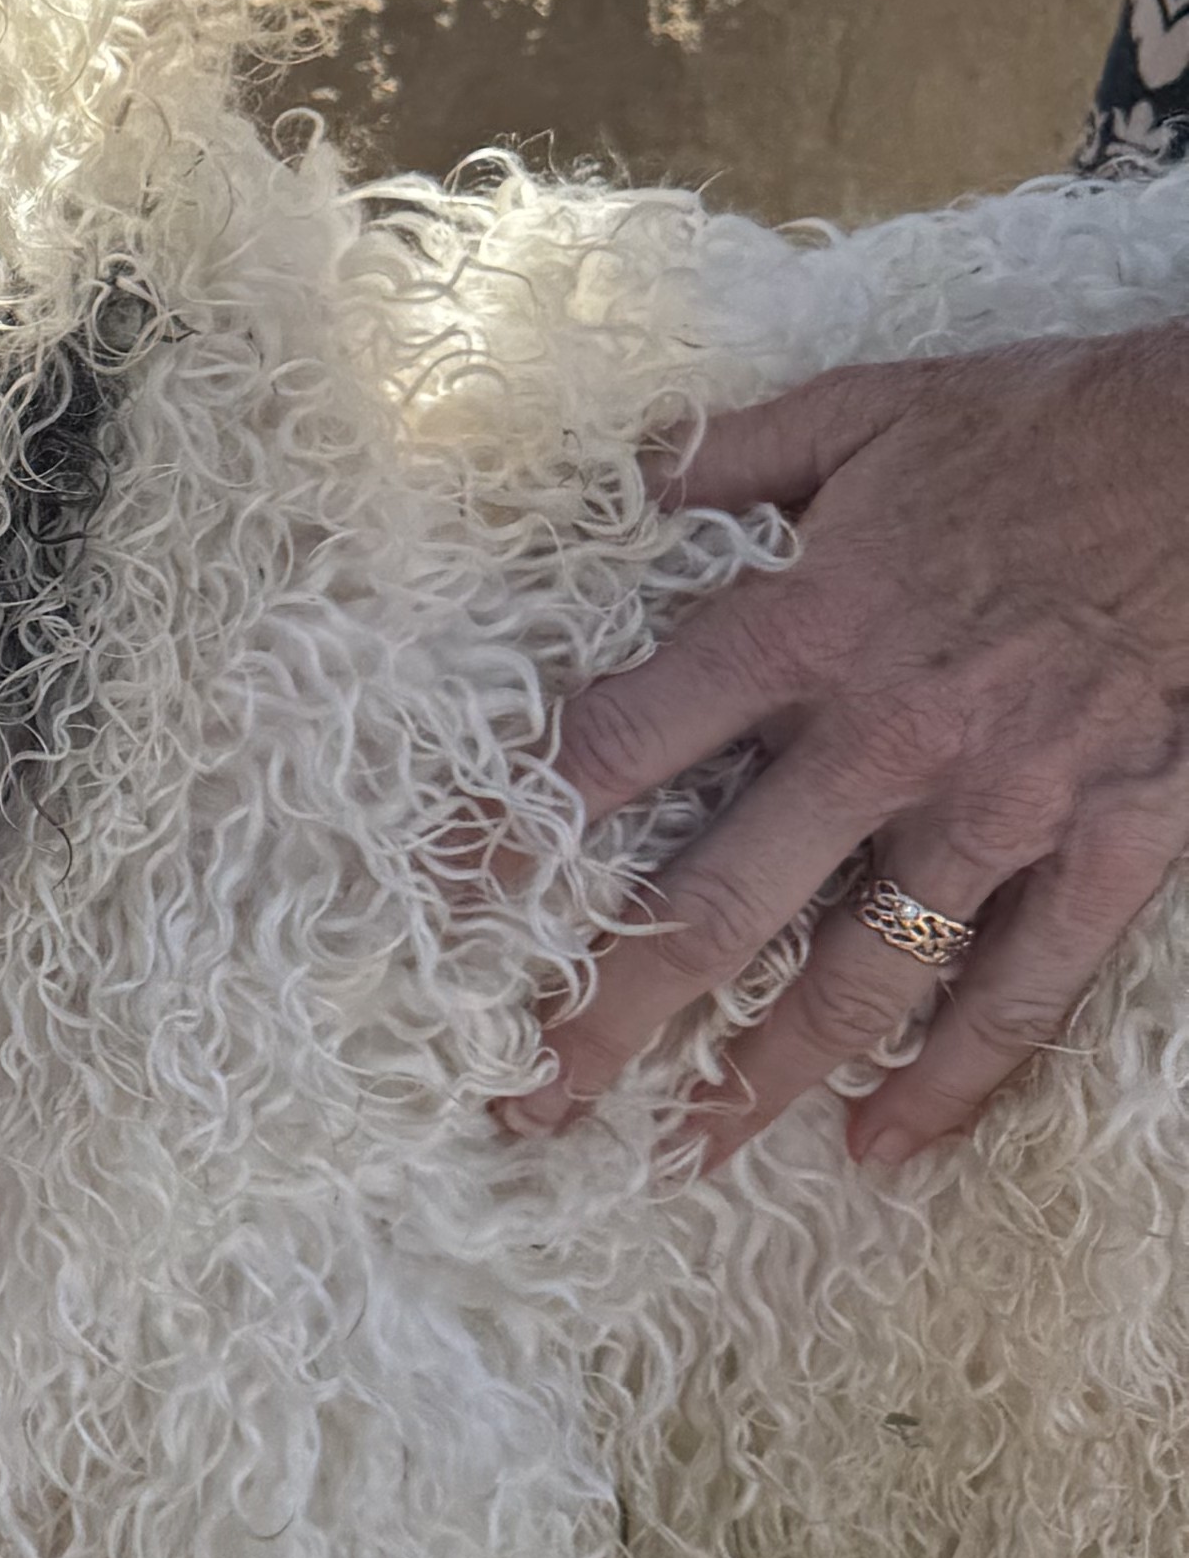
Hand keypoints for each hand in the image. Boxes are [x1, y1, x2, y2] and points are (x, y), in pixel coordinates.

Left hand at [503, 319, 1188, 1169]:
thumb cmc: (1044, 424)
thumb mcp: (859, 410)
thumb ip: (719, 456)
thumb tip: (601, 479)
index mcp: (803, 626)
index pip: (616, 751)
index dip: (515, 836)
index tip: (443, 912)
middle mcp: (887, 736)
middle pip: (713, 905)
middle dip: (608, 1014)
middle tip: (528, 1099)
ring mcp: (1005, 804)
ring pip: (859, 976)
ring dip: (761, 1075)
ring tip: (681, 1147)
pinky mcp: (1115, 842)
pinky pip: (1027, 989)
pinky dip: (954, 1078)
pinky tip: (882, 1143)